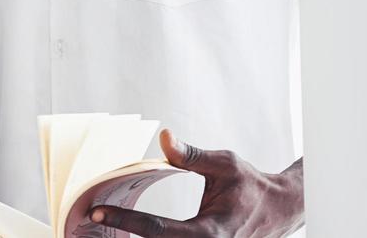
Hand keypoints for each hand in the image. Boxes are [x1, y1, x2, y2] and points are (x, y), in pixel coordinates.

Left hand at [89, 130, 303, 237]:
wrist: (280, 209)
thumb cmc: (251, 185)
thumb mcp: (224, 164)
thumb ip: (192, 156)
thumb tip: (166, 138)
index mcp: (211, 232)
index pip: (159, 230)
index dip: (126, 222)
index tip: (97, 211)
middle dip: (122, 236)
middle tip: (86, 223)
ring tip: (98, 228)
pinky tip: (125, 232)